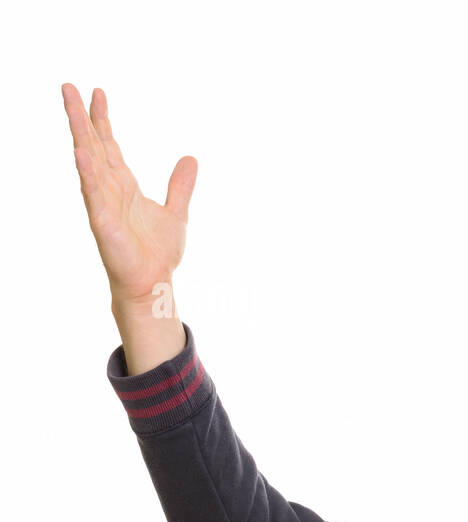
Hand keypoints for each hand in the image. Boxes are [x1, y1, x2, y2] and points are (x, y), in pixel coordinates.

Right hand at [61, 83, 197, 309]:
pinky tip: (81, 153)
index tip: (97, 92)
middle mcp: (110, 190)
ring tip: (71, 107)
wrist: (154, 282)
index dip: (103, 120)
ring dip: (79, 135)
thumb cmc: (158, 252)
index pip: (109, 145)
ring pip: (88, 162)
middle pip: (93, 146)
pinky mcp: (103, 222)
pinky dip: (87, 173)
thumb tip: (191, 158)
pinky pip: (93, 194)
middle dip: (81, 117)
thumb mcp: (176, 212)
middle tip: (68, 86)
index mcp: (125, 185)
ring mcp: (103, 204)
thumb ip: (180, 186)